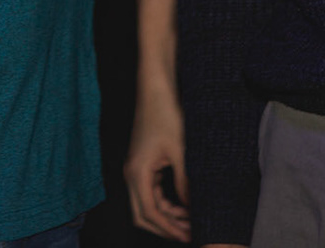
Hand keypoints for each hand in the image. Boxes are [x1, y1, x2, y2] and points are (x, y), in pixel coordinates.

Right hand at [125, 84, 190, 241]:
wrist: (156, 91)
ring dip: (167, 216)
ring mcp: (135, 170)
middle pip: (143, 215)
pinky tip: (184, 206)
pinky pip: (151, 193)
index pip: (150, 213)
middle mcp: (131, 174)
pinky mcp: (142, 165)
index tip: (189, 237)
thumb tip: (193, 208)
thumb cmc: (166, 115)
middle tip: (190, 234)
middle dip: (165, 228)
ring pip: (147, 205)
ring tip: (191, 221)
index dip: (168, 229)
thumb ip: (185, 183)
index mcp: (137, 172)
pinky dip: (166, 203)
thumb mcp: (181, 151)